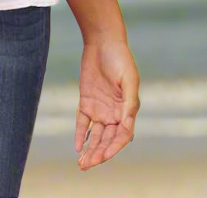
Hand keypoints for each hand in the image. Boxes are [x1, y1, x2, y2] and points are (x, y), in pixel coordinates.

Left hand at [74, 33, 139, 169]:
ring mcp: (100, 108)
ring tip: (82, 163)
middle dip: (99, 154)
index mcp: (128, 110)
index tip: (103, 157)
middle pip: (107, 139)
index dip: (113, 148)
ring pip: (95, 135)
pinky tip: (77, 146)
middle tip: (87, 165)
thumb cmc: (120, 58)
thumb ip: (129, 103)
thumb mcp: (129, 79)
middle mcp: (115, 113)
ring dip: (90, 149)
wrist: (103, 41)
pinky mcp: (87, 101)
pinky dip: (80, 134)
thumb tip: (127, 125)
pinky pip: (83, 122)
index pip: (122, 136)